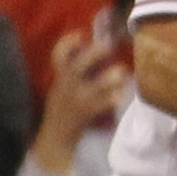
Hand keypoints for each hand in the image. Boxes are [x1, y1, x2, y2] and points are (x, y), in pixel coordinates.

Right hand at [31, 29, 128, 173]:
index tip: (80, 34)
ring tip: (121, 73)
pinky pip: (98, 105)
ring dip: (107, 79)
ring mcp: (75, 100)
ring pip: (91, 86)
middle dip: (92, 55)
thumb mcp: (64, 89)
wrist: (54, 141)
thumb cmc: (64, 112)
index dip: (67, 43)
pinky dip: (110, 100)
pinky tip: (120, 97)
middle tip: (108, 45)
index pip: (58, 56)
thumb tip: (95, 54)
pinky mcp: (83, 115)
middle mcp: (66, 86)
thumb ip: (76, 74)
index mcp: (61, 78)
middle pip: (77, 66)